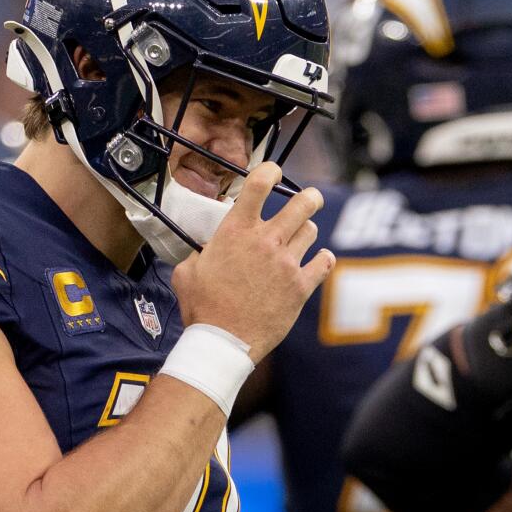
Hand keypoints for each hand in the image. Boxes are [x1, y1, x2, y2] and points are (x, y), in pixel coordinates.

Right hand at [171, 163, 331, 356]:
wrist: (223, 341)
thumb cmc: (202, 308)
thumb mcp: (187, 272)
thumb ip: (201, 253)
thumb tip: (208, 251)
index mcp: (236, 231)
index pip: (259, 184)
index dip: (270, 170)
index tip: (274, 172)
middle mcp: (266, 241)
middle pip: (302, 203)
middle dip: (310, 197)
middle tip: (311, 198)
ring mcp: (286, 263)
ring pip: (311, 231)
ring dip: (307, 231)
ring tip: (302, 237)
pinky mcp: (301, 286)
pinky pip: (324, 263)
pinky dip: (324, 260)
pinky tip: (320, 261)